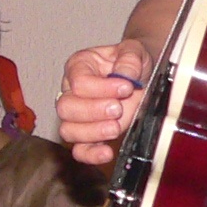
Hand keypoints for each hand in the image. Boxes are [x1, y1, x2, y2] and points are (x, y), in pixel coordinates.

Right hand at [58, 38, 151, 166]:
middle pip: (66, 107)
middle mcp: (71, 92)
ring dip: (92, 132)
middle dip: (93, 111)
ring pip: (68, 130)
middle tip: (117, 108)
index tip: (126, 87)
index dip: (102, 87)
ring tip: (115, 127)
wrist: (140, 76)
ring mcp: (77, 117)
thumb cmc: (130, 62)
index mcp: (78, 66)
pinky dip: (91, 154)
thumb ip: (129, 59)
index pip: (78, 82)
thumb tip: (124, 77)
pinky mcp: (87, 136)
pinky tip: (107, 152)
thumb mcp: (133, 51)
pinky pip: (79, 150)